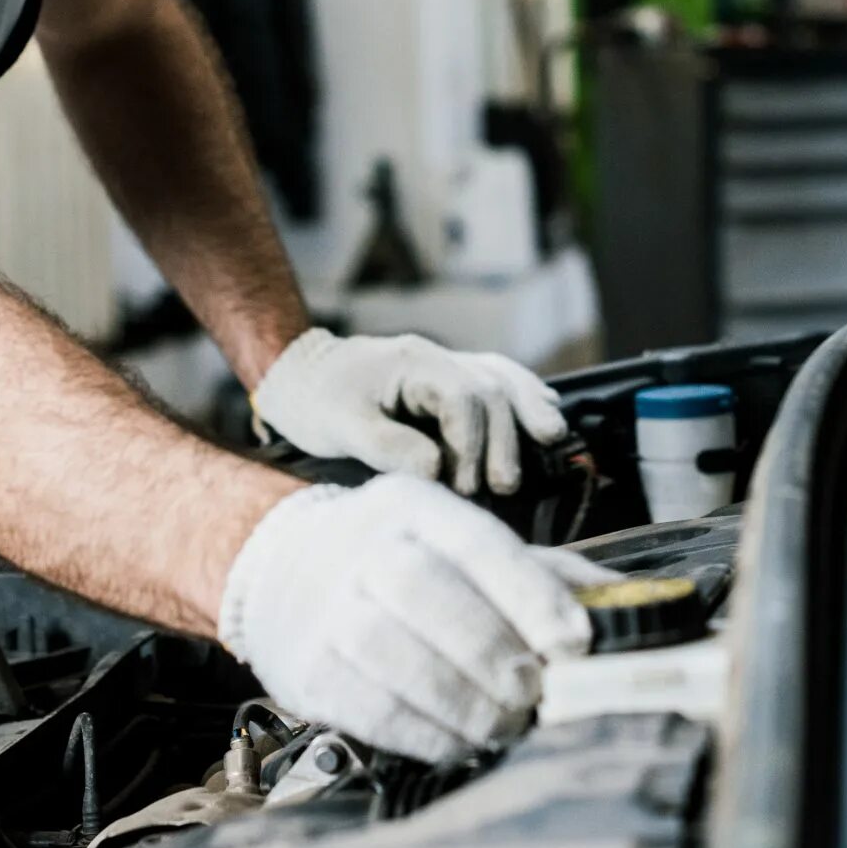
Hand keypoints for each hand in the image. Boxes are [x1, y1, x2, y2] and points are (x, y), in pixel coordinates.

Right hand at [216, 475, 614, 761]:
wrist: (283, 575)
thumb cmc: (403, 565)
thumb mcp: (464, 548)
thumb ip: (543, 573)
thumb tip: (629, 604)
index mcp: (415, 506)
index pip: (477, 541)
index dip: (530, 593)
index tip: (575, 643)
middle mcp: (363, 545)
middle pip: (428, 592)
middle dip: (493, 652)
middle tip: (536, 696)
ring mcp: (326, 605)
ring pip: (393, 653)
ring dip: (461, 702)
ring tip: (504, 726)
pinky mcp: (306, 666)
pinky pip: (368, 706)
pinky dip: (423, 733)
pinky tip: (459, 744)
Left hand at [251, 329, 567, 494]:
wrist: (295, 375)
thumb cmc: (313, 401)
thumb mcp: (340, 426)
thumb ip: (388, 447)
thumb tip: (438, 470)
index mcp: (412, 363)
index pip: (463, 398)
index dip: (472, 445)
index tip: (462, 487)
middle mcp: (436, 358)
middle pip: (491, 390)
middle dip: (502, 440)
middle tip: (500, 489)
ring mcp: (444, 365)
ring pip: (502, 377)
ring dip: (528, 409)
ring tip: (551, 439)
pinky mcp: (446, 381)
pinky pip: (496, 378)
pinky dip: (524, 394)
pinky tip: (546, 412)